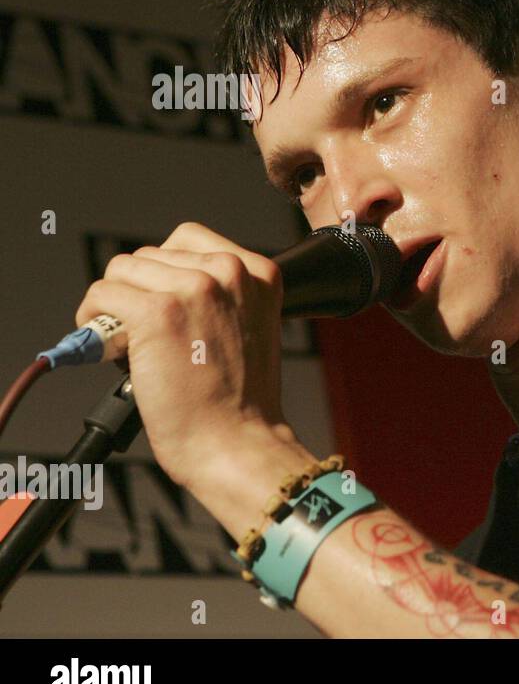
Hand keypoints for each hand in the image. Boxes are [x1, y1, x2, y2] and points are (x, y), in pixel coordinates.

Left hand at [75, 222, 287, 487]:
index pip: (187, 240)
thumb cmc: (241, 400)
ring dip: (117, 304)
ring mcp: (194, 289)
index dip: (166, 274)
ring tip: (133, 343)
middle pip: (150, 254)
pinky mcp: (157, 312)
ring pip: (122, 270)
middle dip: (142, 292)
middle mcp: (229, 272)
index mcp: (259, 271)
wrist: (238, 443)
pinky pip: (102, 294)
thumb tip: (156, 283)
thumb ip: (221, 295)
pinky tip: (111, 346)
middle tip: (151, 336)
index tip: (167, 306)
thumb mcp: (250, 326)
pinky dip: (94, 320)